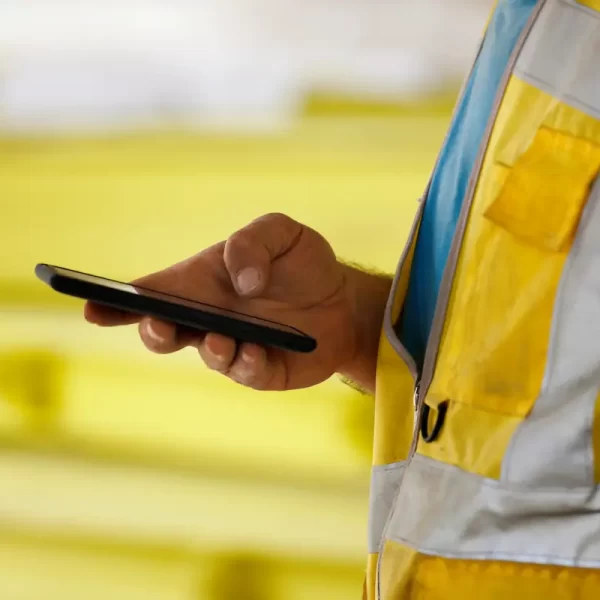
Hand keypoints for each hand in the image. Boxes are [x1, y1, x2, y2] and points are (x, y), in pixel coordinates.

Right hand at [85, 213, 362, 390]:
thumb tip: (237, 280)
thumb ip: (252, 241)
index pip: (151, 293)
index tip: (90, 305)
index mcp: (202, 283)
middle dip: (153, 331)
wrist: (345, 301)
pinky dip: (245, 364)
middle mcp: (209, 318)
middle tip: (162, 324)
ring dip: (207, 348)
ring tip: (222, 338)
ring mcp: (234, 346)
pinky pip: (244, 373)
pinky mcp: (261, 370)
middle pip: (164, 331)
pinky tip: (254, 352)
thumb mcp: (282, 232)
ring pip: (204, 354)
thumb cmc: (303, 264)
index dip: (116, 303)